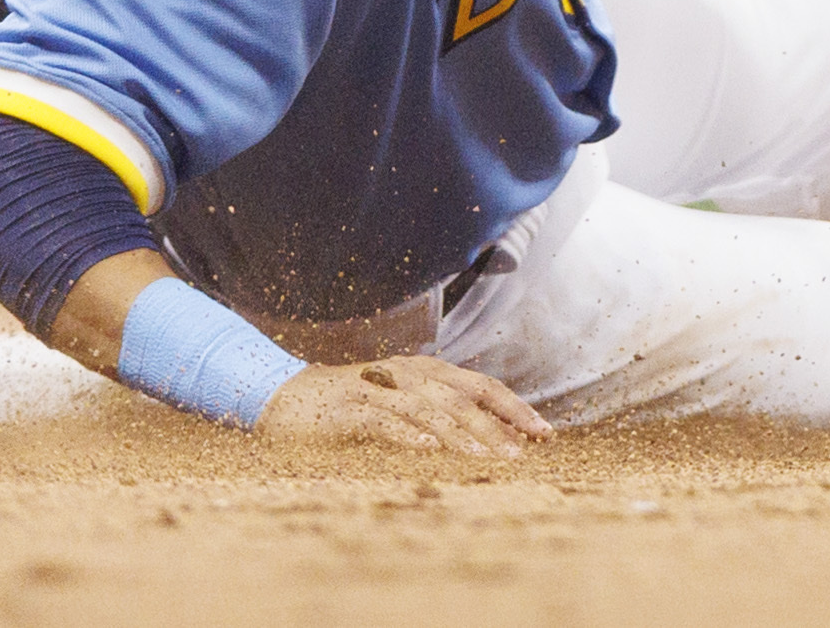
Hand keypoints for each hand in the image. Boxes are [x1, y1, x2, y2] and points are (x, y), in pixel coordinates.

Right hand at [255, 356, 547, 459]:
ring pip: (429, 410)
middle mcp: (407, 375)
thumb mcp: (403, 407)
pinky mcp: (348, 412)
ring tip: (490, 457)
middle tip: (525, 453)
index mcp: (426, 372)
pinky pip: (384, 422)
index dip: (514, 408)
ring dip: (463, 434)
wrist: (284, 399)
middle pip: (463, 397)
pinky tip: (430, 450)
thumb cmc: (352, 408)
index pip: (482, 386)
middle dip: (498, 424)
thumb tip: (497, 441)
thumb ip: (443, 418)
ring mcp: (378, 392)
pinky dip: (408, 435)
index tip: (545, 434)